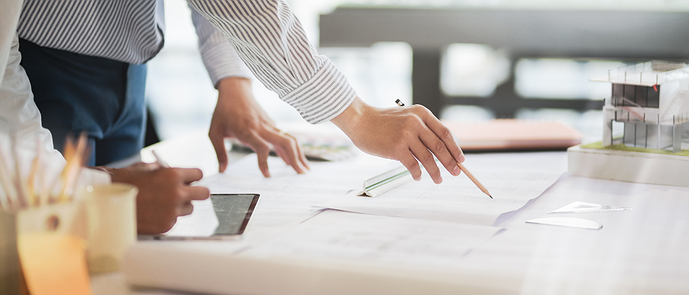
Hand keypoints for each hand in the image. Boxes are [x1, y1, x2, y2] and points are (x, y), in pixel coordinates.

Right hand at [106, 162, 209, 234]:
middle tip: (188, 192)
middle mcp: (176, 194)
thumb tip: (175, 173)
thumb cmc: (122, 184)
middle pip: (203, 193)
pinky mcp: (166, 226)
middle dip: (196, 191)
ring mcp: (172, 212)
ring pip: (189, 208)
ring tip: (163, 203)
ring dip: (181, 205)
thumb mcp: (143, 168)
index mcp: (172, 175)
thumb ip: (163, 170)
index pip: (198, 174)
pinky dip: (168, 216)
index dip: (193, 176)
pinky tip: (153, 213)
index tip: (190, 179)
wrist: (104, 204)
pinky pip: (175, 219)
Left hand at [209, 77, 308, 176]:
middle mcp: (262, 127)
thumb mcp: (214, 132)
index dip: (265, 161)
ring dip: (299, 154)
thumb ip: (219, 152)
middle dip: (295, 158)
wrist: (234, 90)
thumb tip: (222, 170)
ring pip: (290, 139)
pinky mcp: (272, 124)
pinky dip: (293, 150)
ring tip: (305, 169)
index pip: (261, 147)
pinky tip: (294, 161)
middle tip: (301, 174)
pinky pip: (286, 137)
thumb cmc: (222, 111)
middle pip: (285, 142)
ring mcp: (269, 125)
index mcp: (247, 130)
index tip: (267, 175)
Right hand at [331, 97, 464, 183]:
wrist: (360, 120)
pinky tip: (418, 177)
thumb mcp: (406, 117)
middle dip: (450, 162)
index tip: (460, 159)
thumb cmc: (382, 121)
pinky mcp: (396, 148)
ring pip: (428, 158)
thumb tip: (439, 151)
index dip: (455, 148)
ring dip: (435, 172)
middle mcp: (416, 122)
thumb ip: (421, 129)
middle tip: (456, 173)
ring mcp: (406, 135)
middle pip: (440, 146)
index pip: (445, 133)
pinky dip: (417, 174)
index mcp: (422, 113)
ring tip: (438, 180)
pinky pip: (413, 165)